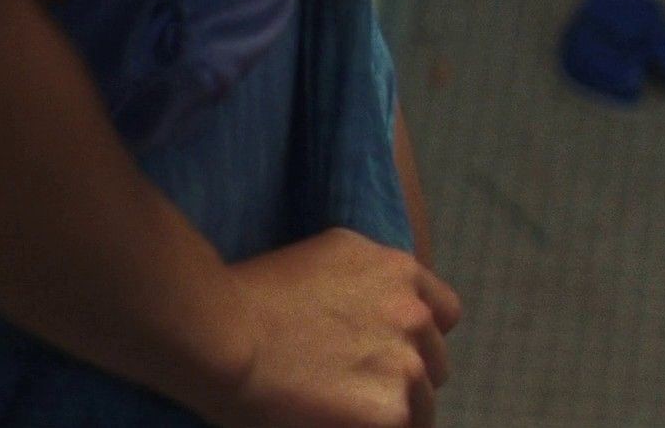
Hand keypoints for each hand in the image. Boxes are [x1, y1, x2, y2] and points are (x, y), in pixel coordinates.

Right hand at [221, 228, 462, 427]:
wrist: (221, 334)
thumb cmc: (253, 295)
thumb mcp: (330, 254)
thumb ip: (373, 276)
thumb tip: (386, 301)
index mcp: (400, 271)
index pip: (444, 315)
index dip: (416, 339)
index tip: (388, 353)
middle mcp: (413, 314)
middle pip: (433, 363)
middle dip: (402, 377)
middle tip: (352, 388)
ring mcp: (406, 364)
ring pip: (420, 406)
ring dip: (390, 412)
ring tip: (339, 410)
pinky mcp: (391, 412)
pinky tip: (336, 423)